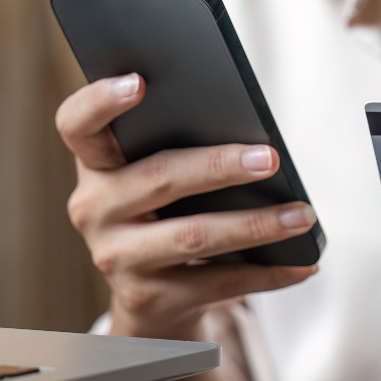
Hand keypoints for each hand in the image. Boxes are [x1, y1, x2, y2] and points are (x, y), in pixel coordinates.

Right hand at [56, 73, 317, 341]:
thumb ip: (182, 148)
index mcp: (95, 164)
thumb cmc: (167, 213)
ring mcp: (117, 257)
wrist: (151, 299)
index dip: (100, 101)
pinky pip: (216, 283)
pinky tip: (303, 264)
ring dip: (256, 224)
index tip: (140, 82)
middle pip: (158, 178)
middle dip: (219, 166)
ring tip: (301, 215)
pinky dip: (268, 273)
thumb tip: (255, 141)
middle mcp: (94, 209)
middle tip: (271, 158)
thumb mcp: (160, 178)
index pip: (77, 124)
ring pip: (192, 236)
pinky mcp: (148, 298)